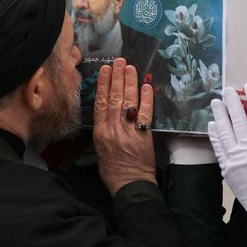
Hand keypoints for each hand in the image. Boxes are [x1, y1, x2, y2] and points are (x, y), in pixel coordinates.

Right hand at [93, 58, 155, 194]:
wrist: (129, 184)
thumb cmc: (113, 169)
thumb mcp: (100, 148)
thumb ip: (103, 129)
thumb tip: (107, 111)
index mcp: (100, 133)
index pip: (100, 103)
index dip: (103, 84)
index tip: (106, 69)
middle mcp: (112, 129)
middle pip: (114, 98)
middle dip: (117, 77)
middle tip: (120, 61)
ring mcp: (128, 131)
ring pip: (128, 102)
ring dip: (130, 83)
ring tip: (131, 68)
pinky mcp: (143, 135)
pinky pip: (144, 113)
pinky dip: (146, 99)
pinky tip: (146, 86)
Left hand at [208, 81, 246, 230]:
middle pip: (238, 119)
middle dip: (232, 102)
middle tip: (228, 90)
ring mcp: (234, 158)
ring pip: (224, 131)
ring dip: (219, 114)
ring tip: (215, 101)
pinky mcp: (227, 168)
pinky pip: (218, 148)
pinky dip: (214, 135)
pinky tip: (212, 124)